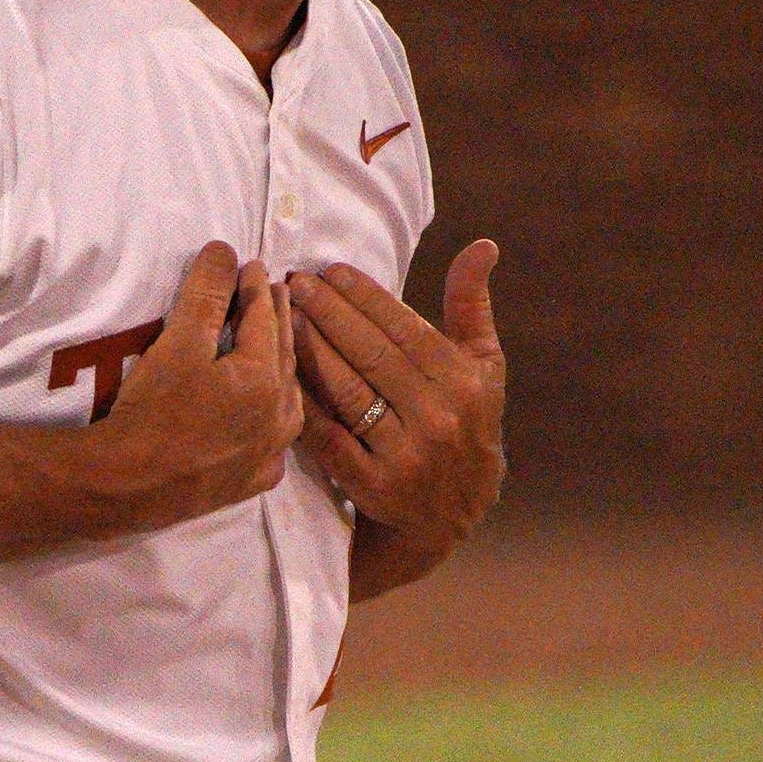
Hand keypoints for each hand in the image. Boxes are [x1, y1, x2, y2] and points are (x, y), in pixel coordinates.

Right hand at [84, 245, 296, 538]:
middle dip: (276, 322)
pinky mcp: (252, 481)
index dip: (256, 288)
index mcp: (267, 378)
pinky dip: (273, 418)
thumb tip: (225, 251)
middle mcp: (280, 417)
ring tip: (276, 346)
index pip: (265, 319)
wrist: (127, 486)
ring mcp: (269, 454)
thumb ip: (206, 293)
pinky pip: (274, 441)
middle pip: (281, 357)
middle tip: (274, 294)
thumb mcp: (178, 343)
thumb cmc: (152, 410)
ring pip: (286, 400)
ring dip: (281, 368)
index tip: (252, 266)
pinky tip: (268, 413)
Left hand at [288, 240, 506, 564]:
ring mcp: (406, 455)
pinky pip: (329, 436)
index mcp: (463, 382)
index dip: (365, 296)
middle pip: (371, 354)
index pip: (405, 328)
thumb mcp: (481, 367)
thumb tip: (482, 245)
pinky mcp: (373, 486)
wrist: (450, 516)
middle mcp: (439, 417)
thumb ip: (471, 306)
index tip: (331, 270)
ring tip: (284, 316)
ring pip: (348, 391)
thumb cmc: (464, 424)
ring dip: (311, 349)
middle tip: (295, 283)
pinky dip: (305, 404)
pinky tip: (281, 374)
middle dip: (329, 313)